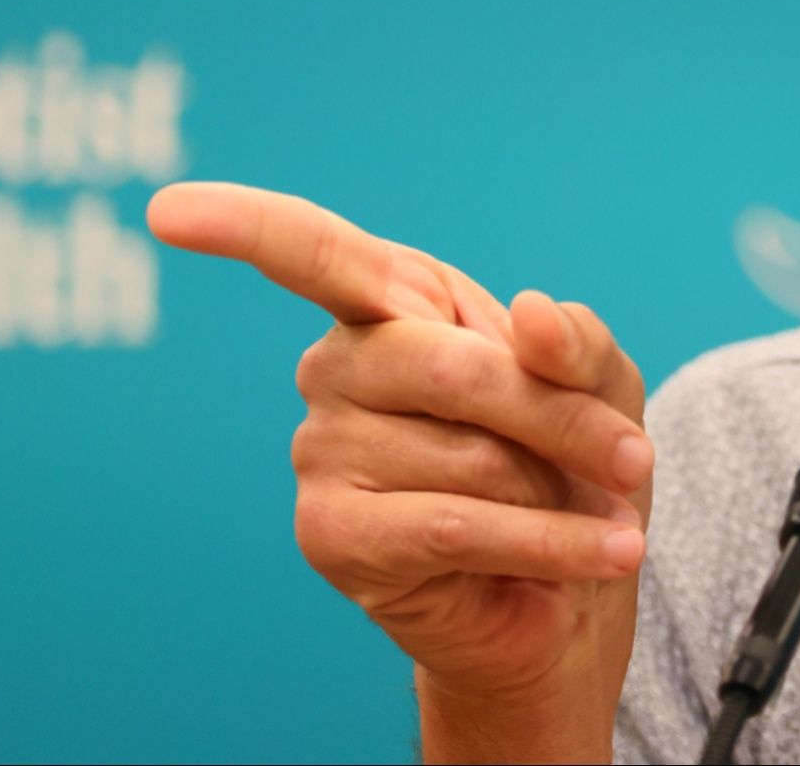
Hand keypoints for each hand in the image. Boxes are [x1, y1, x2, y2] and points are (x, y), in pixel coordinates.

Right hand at [147, 182, 650, 752]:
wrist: (574, 588)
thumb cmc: (574, 465)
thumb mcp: (604, 383)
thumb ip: (576, 343)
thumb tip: (528, 319)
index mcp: (389, 304)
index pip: (309, 251)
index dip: (242, 226)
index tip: (167, 210)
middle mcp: (337, 368)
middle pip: (454, 366)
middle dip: (564, 417)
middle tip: (633, 457)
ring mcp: (322, 453)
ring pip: (472, 457)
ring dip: (556, 492)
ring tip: (567, 512)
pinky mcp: (332, 537)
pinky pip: (459, 526)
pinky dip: (552, 543)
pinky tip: (609, 553)